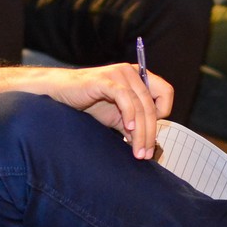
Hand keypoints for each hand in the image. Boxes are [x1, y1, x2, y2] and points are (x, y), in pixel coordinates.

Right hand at [38, 63, 172, 157]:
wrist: (61, 93)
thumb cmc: (89, 102)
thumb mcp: (117, 117)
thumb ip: (132, 127)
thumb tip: (145, 146)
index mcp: (139, 77)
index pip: (165, 92)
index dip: (163, 113)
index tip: (152, 132)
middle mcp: (132, 73)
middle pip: (151, 106)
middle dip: (150, 134)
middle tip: (145, 154)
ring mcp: (119, 74)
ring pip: (140, 106)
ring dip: (141, 133)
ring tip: (137, 152)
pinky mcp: (106, 80)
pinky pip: (124, 98)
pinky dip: (129, 115)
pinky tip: (127, 130)